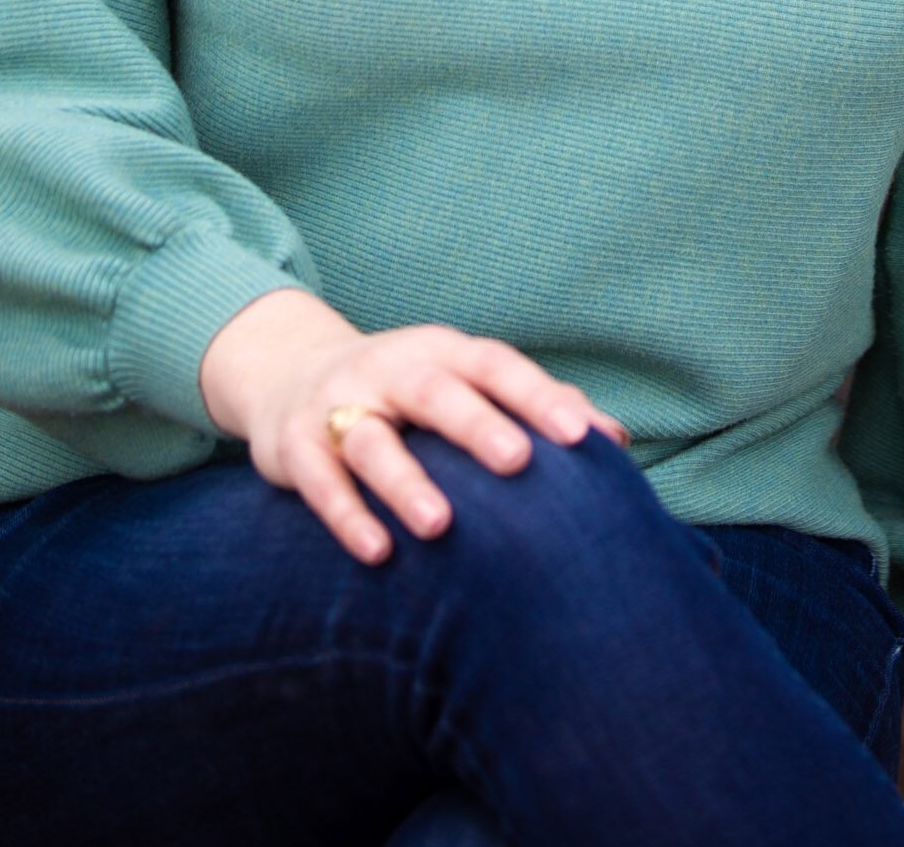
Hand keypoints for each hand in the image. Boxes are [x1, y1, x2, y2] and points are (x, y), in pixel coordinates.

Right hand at [198, 287, 631, 566]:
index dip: (538, 396)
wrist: (287, 375)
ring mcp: (338, 403)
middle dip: (476, 425)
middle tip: (517, 462)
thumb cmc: (405, 393)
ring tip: (438, 526)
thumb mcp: (461, 384)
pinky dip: (346, 515)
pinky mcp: (294, 444)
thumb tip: (617, 440)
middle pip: (435, 390)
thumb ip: (532, 408)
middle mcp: (389, 368)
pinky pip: (319, 479)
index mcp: (441, 351)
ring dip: (403, 480)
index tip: (583, 437)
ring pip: (369, 438)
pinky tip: (377, 552)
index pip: (495, 365)